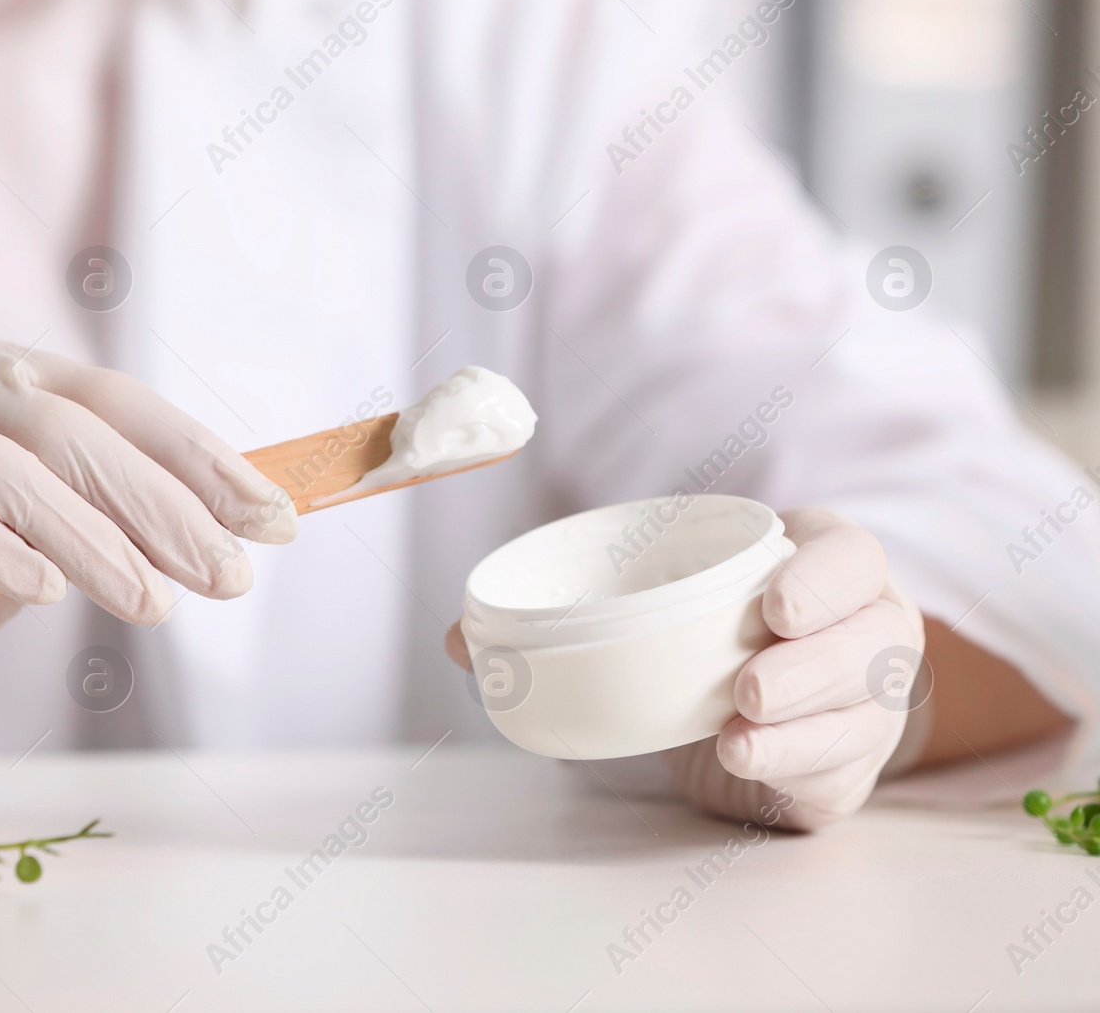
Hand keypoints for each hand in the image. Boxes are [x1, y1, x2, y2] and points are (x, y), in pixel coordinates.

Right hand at [0, 328, 295, 755]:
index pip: (114, 402)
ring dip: (93, 541)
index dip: (198, 458)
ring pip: (6, 468)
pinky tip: (46, 594)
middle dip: (163, 506)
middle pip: (70, 429)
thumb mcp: (22, 547)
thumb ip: (93, 522)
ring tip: (153, 604)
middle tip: (230, 575)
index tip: (272, 517)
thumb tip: (222, 532)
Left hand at [443, 508, 923, 831]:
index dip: (823, 579)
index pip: (851, 558)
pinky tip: (746, 763)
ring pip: (859, 711)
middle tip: (744, 686)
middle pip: (868, 642)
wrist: (774, 700)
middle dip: (809, 667)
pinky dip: (793, 766)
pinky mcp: (848, 764)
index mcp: (823, 565)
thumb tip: (458, 637)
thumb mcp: (669, 599)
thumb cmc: (713, 631)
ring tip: (735, 737)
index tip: (773, 607)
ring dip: (798, 726)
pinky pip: (838, 768)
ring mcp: (865, 701)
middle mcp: (863, 628)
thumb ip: (577, 604)